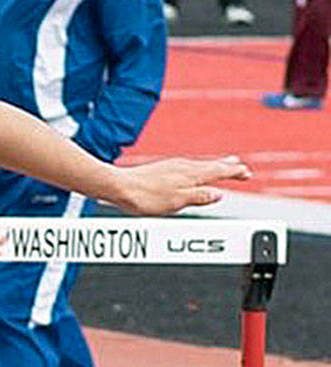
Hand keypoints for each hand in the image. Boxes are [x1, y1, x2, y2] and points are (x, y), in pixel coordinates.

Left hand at [116, 156, 250, 214]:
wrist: (120, 186)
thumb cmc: (146, 196)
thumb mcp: (176, 202)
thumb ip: (198, 197)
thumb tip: (218, 194)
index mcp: (191, 175)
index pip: (219, 172)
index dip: (234, 173)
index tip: (247, 174)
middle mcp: (184, 166)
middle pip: (211, 165)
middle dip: (227, 166)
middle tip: (241, 167)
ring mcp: (172, 166)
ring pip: (200, 164)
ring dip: (214, 165)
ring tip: (224, 164)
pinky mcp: (162, 169)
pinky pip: (188, 166)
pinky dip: (198, 167)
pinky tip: (193, 170)